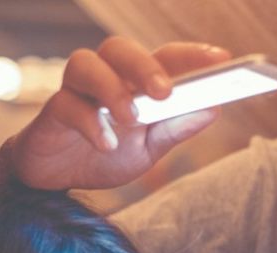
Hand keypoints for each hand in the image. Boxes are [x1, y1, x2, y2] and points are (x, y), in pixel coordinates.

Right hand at [11, 36, 230, 189]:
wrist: (59, 179)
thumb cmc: (107, 154)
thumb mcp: (148, 149)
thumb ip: (174, 129)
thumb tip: (212, 110)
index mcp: (136, 82)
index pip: (165, 56)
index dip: (192, 54)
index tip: (223, 58)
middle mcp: (106, 76)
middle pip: (121, 49)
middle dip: (145, 66)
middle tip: (165, 91)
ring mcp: (77, 90)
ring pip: (86, 64)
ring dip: (112, 89)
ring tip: (130, 118)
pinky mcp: (53, 111)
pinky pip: (67, 105)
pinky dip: (89, 123)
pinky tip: (106, 143)